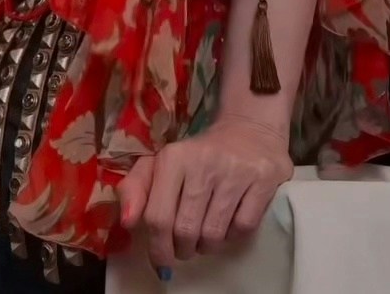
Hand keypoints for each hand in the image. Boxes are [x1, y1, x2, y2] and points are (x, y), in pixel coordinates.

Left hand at [116, 115, 292, 272]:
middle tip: (185, 245)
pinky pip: (242, 229)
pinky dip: (233, 236)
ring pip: (213, 235)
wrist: (249, 130)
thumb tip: (127, 222)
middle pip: (185, 231)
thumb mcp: (161, 164)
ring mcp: (234, 172)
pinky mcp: (262, 181)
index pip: (158, 217)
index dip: (157, 247)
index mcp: (173, 157)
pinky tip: (229, 223)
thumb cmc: (198, 155)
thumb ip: (136, 189)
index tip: (161, 258)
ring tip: (205, 233)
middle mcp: (203, 162)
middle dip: (183, 249)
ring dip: (207, 245)